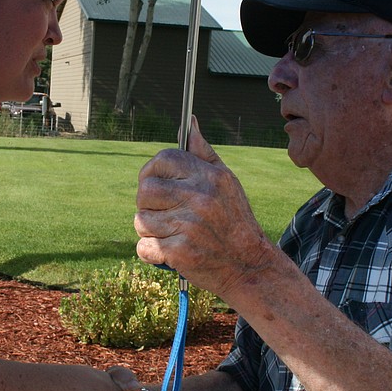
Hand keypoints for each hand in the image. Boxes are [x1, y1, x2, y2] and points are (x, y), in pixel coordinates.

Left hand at [134, 117, 275, 298]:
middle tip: (162, 213)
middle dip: (147, 203)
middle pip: (145, 190)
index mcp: (209, 177)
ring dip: (150, 230)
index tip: (154, 183)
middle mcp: (199, 198)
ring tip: (171, 233)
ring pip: (141, 220)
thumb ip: (204, 153)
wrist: (250, 266)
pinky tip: (169, 251)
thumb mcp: (227, 182)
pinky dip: (151, 252)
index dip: (151, 171)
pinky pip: (143, 247)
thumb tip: (190, 123)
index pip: (163, 160)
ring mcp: (188, 226)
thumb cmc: (235, 221)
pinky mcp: (179, 253)